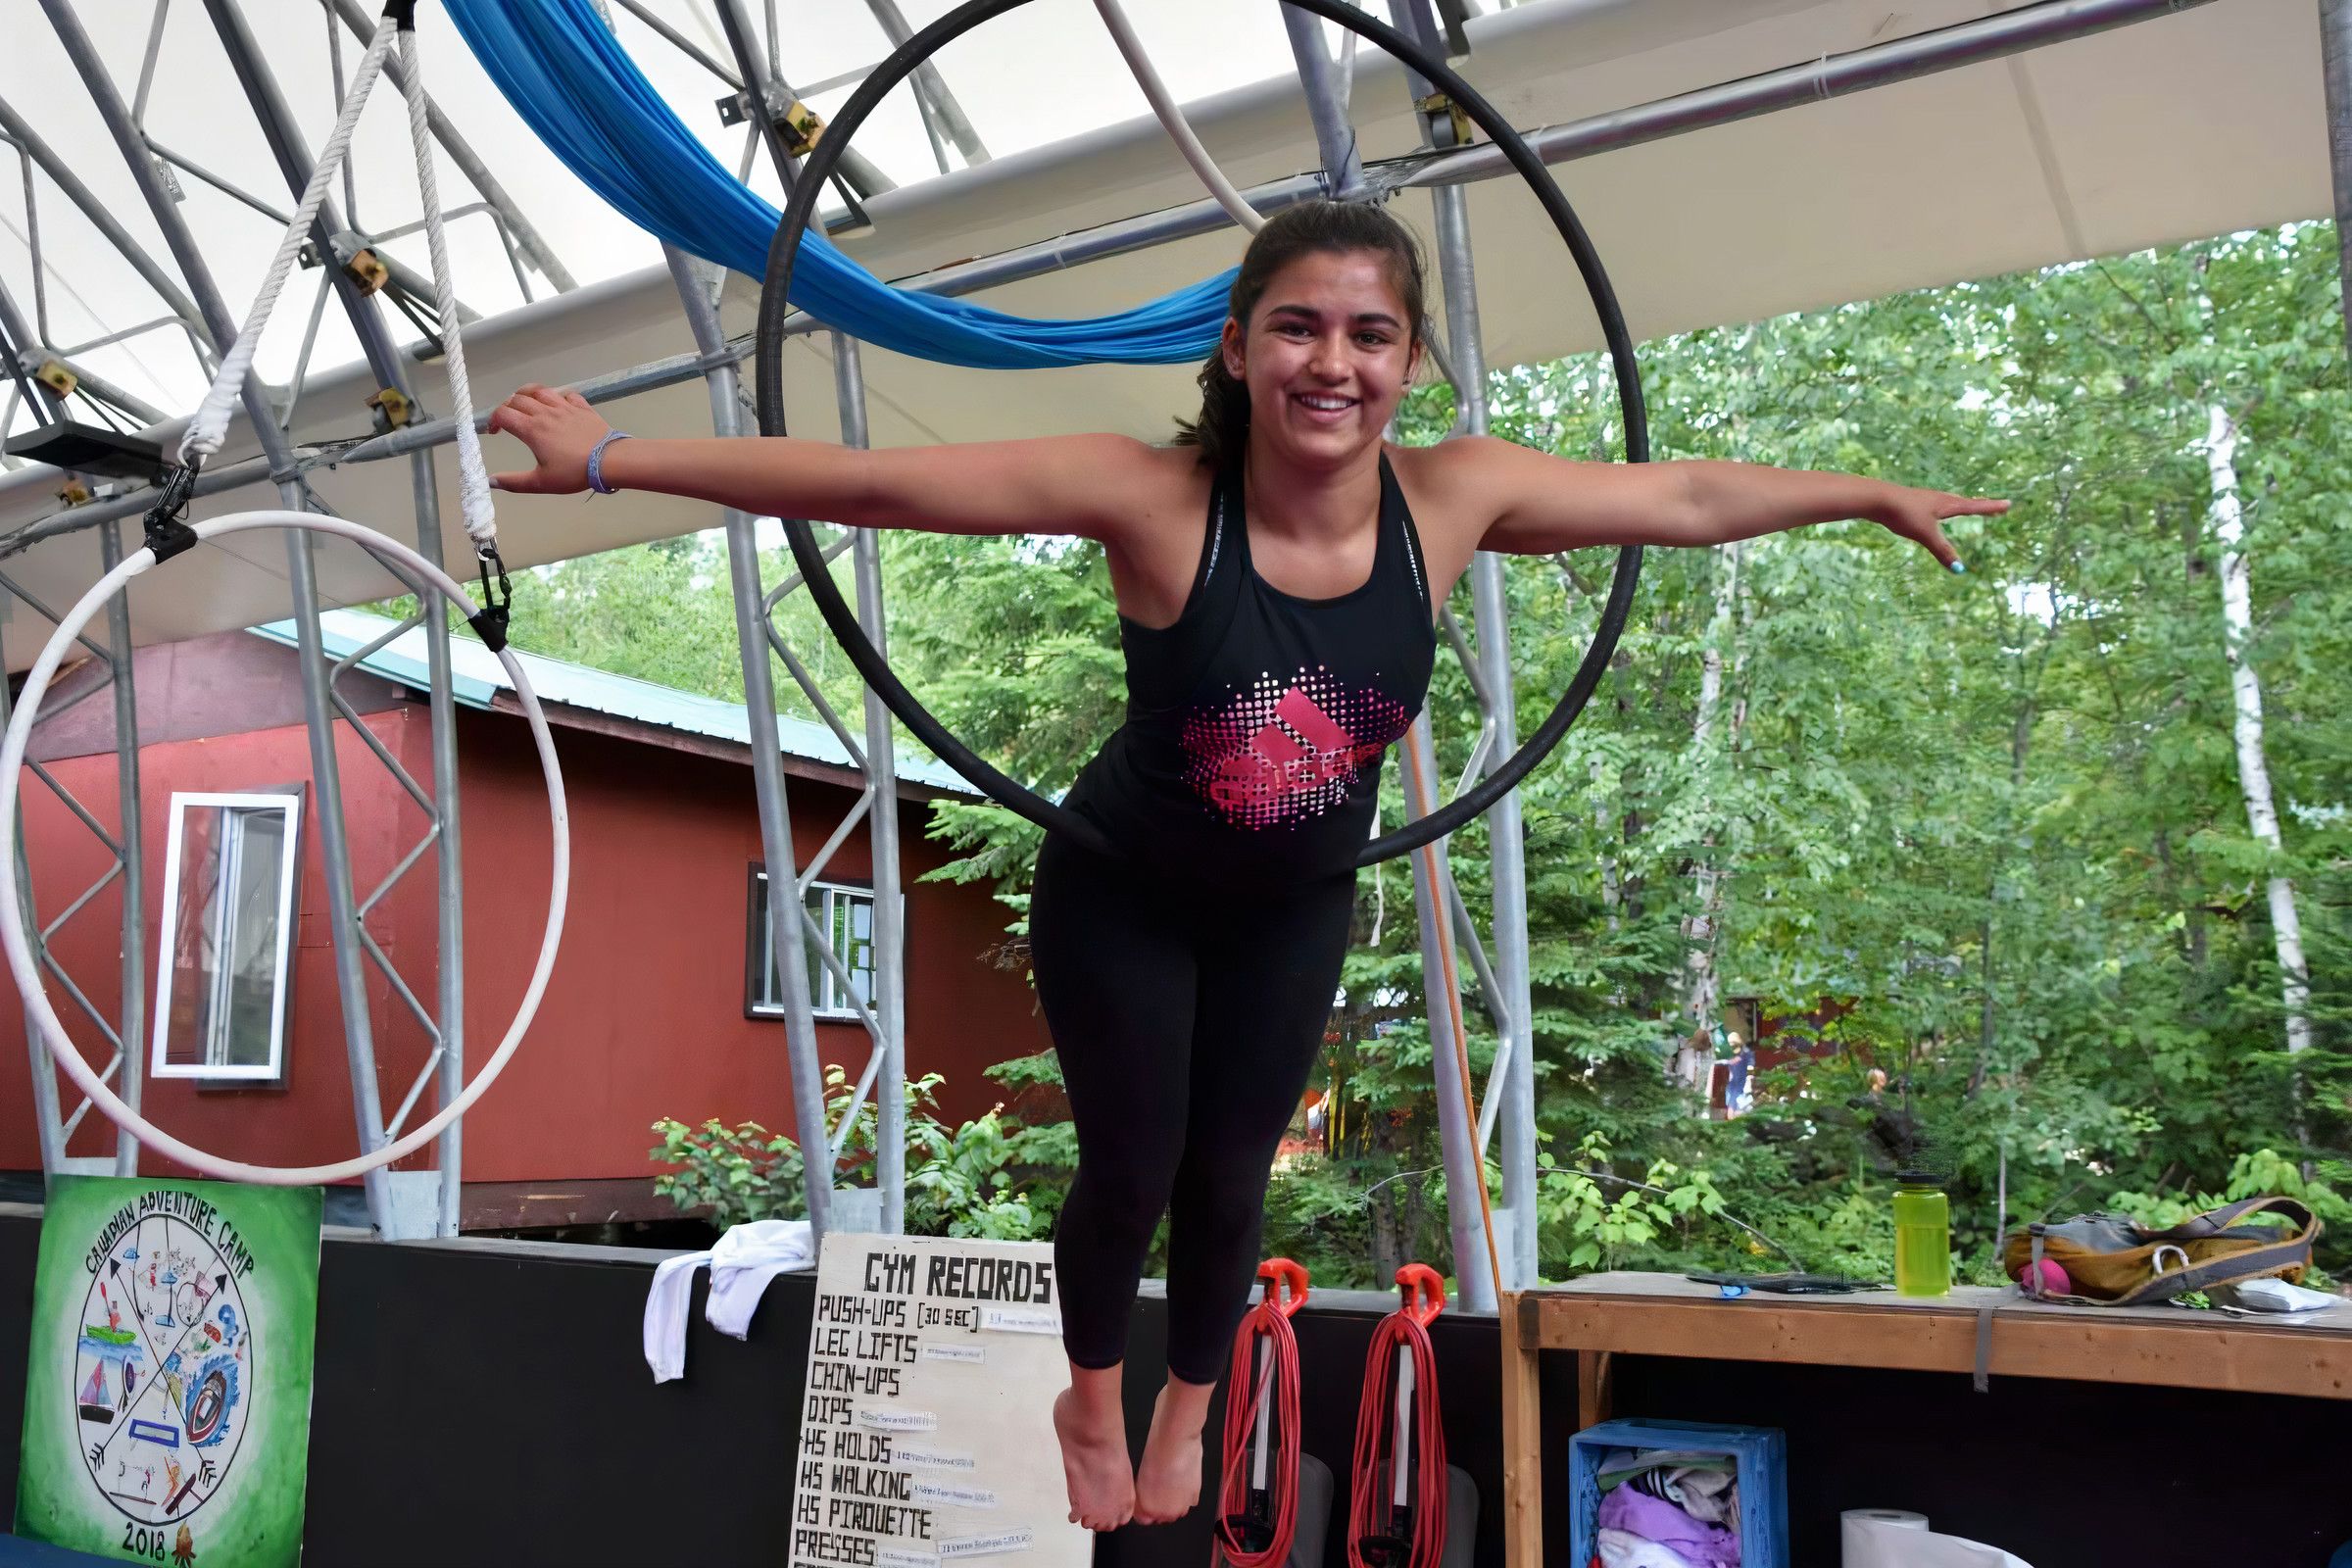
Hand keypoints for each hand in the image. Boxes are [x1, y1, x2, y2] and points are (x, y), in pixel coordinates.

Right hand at [487, 383, 608, 494]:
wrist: (609, 460)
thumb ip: (514, 482)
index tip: (494, 432)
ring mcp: (565, 407)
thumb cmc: (574, 472)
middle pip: (518, 399)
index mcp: (532, 429)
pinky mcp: (582, 407)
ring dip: (528, 394)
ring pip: (540, 390)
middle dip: (508, 407)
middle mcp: (545, 412)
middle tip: (509, 421)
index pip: (503, 414)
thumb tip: (490, 481)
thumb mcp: (541, 482)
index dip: (493, 420)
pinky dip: (558, 397)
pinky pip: (566, 394)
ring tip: (527, 404)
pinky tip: (559, 406)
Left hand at [1875, 484, 2008, 572]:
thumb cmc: (1904, 514)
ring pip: (1949, 502)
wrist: (1877, 498)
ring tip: (1967, 505)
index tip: (2008, 503)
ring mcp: (1925, 499)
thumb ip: (1942, 551)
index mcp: (1947, 504)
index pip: (1975, 506)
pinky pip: (1934, 505)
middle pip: (1965, 502)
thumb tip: (1959, 570)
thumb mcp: (1926, 535)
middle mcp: (1939, 498)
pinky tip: (1934, 510)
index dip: (1992, 507)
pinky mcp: (1912, 502)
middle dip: (1981, 505)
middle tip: (1994, 506)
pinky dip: (1943, 508)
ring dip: (1962, 504)